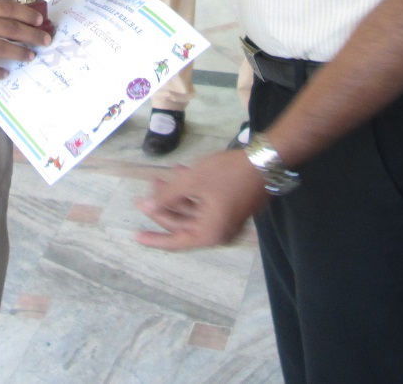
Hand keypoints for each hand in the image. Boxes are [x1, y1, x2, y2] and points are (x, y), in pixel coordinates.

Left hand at [136, 148, 268, 250]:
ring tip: (162, 176)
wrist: (265, 161)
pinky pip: (205, 204)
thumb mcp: (192, 182)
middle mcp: (219, 232)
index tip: (136, 236)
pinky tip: (181, 172)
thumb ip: (167, 196)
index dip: (155, 238)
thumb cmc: (227, 174)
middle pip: (184, 224)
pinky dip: (192, 191)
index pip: (176, 242)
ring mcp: (226, 220)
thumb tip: (147, 207)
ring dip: (177, 195)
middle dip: (164, 206)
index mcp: (209, 233)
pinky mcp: (231, 207)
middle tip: (148, 190)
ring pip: (193, 211)